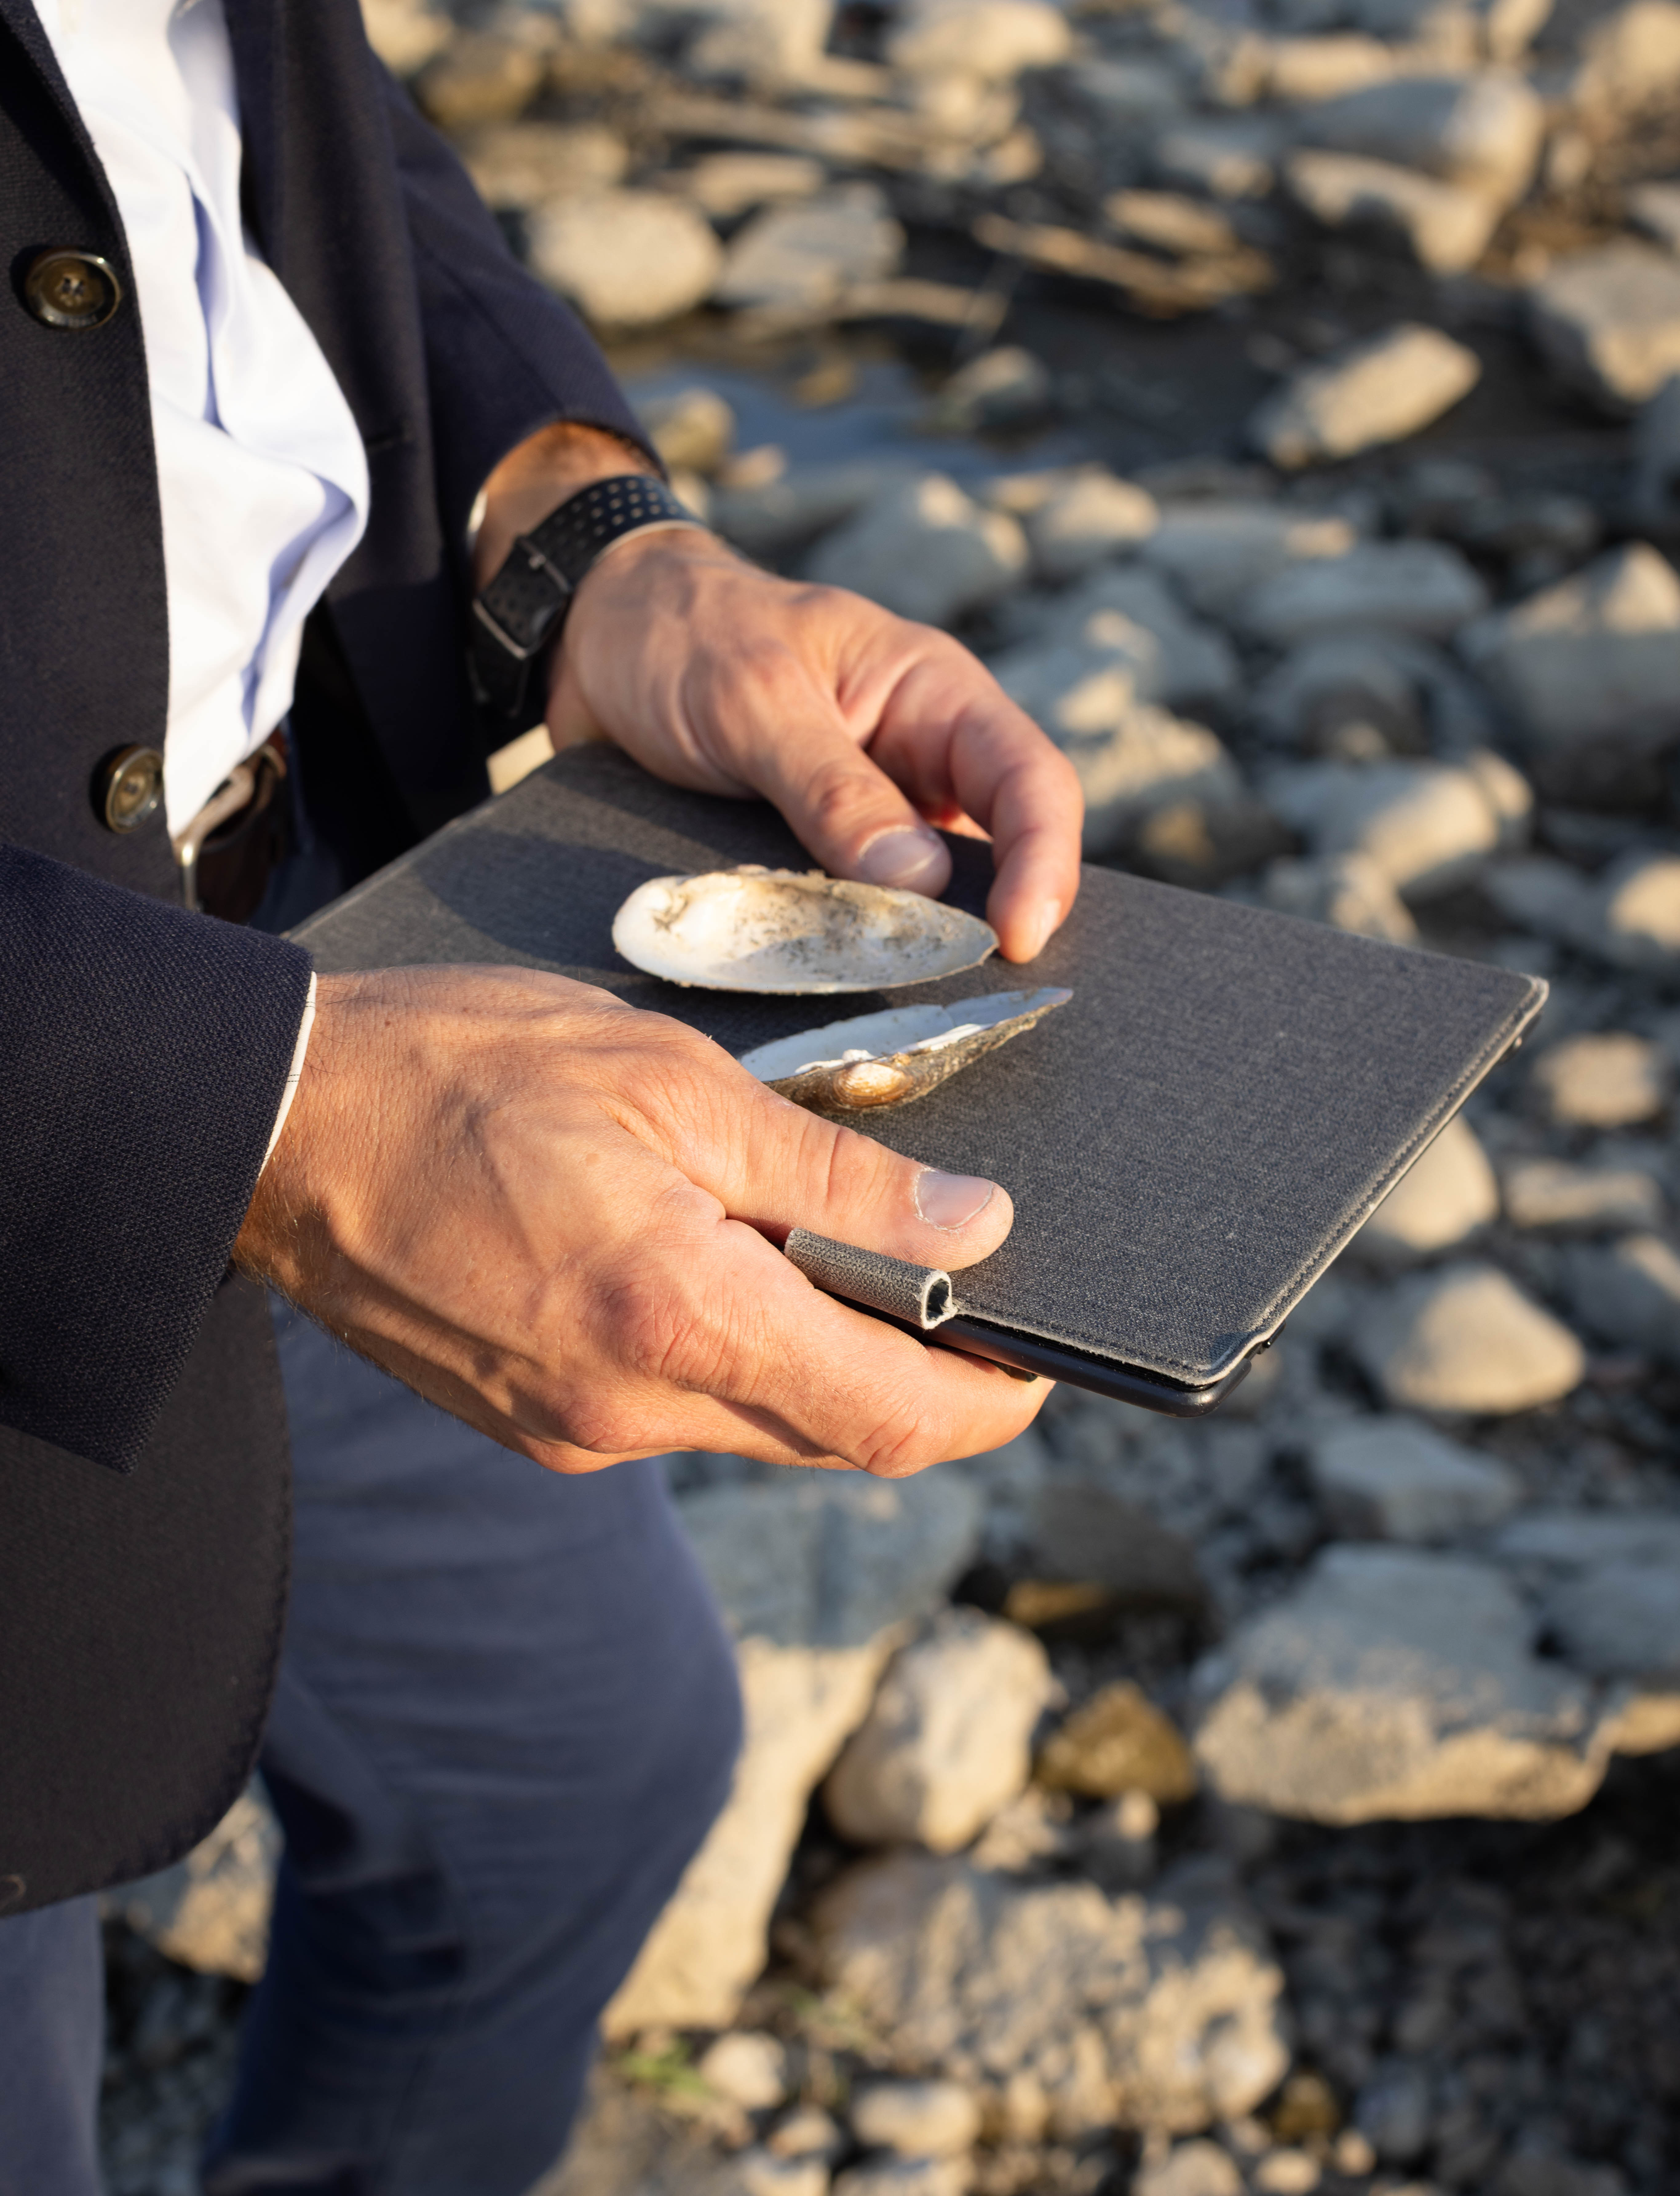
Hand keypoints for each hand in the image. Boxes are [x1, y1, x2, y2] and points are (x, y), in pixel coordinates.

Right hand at [236, 965, 1048, 1473]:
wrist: (277, 1127)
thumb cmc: (465, 1069)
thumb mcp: (673, 1083)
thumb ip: (835, 1174)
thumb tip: (972, 1232)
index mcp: (680, 1318)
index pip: (897, 1419)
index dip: (994, 1399)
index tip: (1041, 1357)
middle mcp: (630, 1410)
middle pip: (837, 1433)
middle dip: (917, 1374)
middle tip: (957, 1284)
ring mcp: (573, 1431)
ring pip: (759, 1422)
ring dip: (819, 1357)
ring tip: (831, 1248)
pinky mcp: (534, 1422)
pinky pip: (679, 1410)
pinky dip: (733, 1352)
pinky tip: (721, 1262)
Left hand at [546, 528, 1084, 962]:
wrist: (597, 641)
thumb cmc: (683, 637)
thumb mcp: (751, 698)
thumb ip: (831, 786)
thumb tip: (917, 881)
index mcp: (932, 692)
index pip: (1030, 780)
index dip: (1042, 863)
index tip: (1018, 940)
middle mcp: (918, 755)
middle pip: (1001, 845)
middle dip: (1003, 919)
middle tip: (983, 995)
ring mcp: (874, 809)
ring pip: (934, 893)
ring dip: (928, 947)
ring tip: (920, 1009)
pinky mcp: (821, 853)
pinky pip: (861, 911)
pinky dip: (858, 951)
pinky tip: (849, 995)